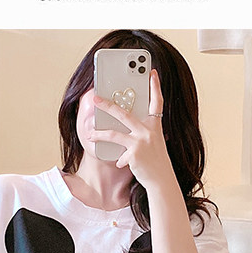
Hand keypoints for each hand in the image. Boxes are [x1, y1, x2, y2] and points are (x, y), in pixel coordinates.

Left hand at [90, 69, 174, 191]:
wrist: (162, 180)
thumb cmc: (156, 160)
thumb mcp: (154, 142)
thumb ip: (142, 131)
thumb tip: (122, 123)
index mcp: (155, 125)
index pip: (157, 102)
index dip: (155, 87)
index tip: (152, 72)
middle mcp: (149, 131)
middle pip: (124, 113)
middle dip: (107, 105)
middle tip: (95, 98)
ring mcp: (141, 142)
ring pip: (114, 134)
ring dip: (99, 134)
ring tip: (89, 135)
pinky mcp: (134, 155)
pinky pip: (119, 156)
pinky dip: (120, 160)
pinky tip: (121, 164)